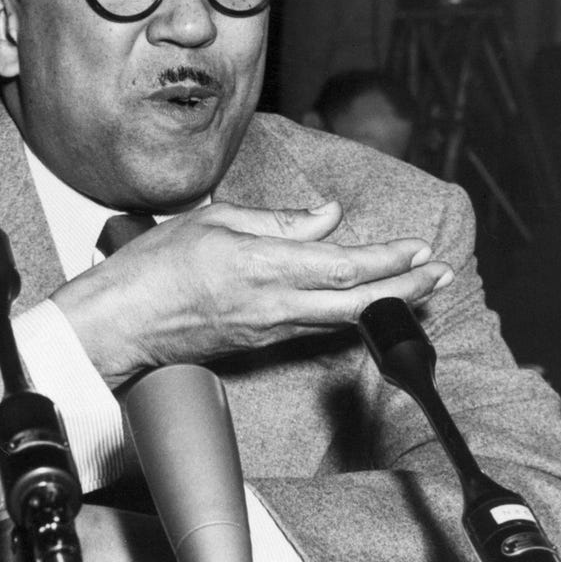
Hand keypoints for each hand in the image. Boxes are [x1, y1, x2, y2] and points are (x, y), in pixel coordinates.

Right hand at [51, 200, 452, 385]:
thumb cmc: (153, 271)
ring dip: (382, 302)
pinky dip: (345, 312)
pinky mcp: (259, 344)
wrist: (120, 326)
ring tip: (415, 288)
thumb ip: (278, 222)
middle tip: (440, 276)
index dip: (389, 258)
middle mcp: (274, 305)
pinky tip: (358, 301)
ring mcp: (268, 330)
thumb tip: (326, 217)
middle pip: (356, 302)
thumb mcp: (216, 221)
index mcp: (263, 267)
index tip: (419, 248)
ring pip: (340, 318)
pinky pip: (313, 326)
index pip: (344, 263)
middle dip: (405, 289)